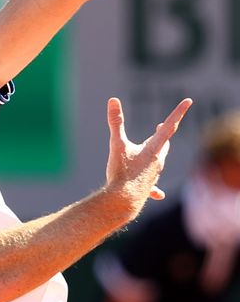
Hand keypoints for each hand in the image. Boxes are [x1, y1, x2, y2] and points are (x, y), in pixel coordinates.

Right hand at [104, 97, 191, 214]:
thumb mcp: (116, 145)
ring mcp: (153, 175)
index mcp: (152, 149)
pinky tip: (159, 193)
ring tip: (153, 151)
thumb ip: (115, 123)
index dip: (178, 112)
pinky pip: (153, 185)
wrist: (124, 200)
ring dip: (155, 154)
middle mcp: (157, 161)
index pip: (168, 126)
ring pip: (158, 161)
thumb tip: (113, 100)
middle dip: (163, 134)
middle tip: (162, 125)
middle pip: (164, 144)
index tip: (188, 101)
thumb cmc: (121, 172)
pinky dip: (154, 186)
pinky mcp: (147, 188)